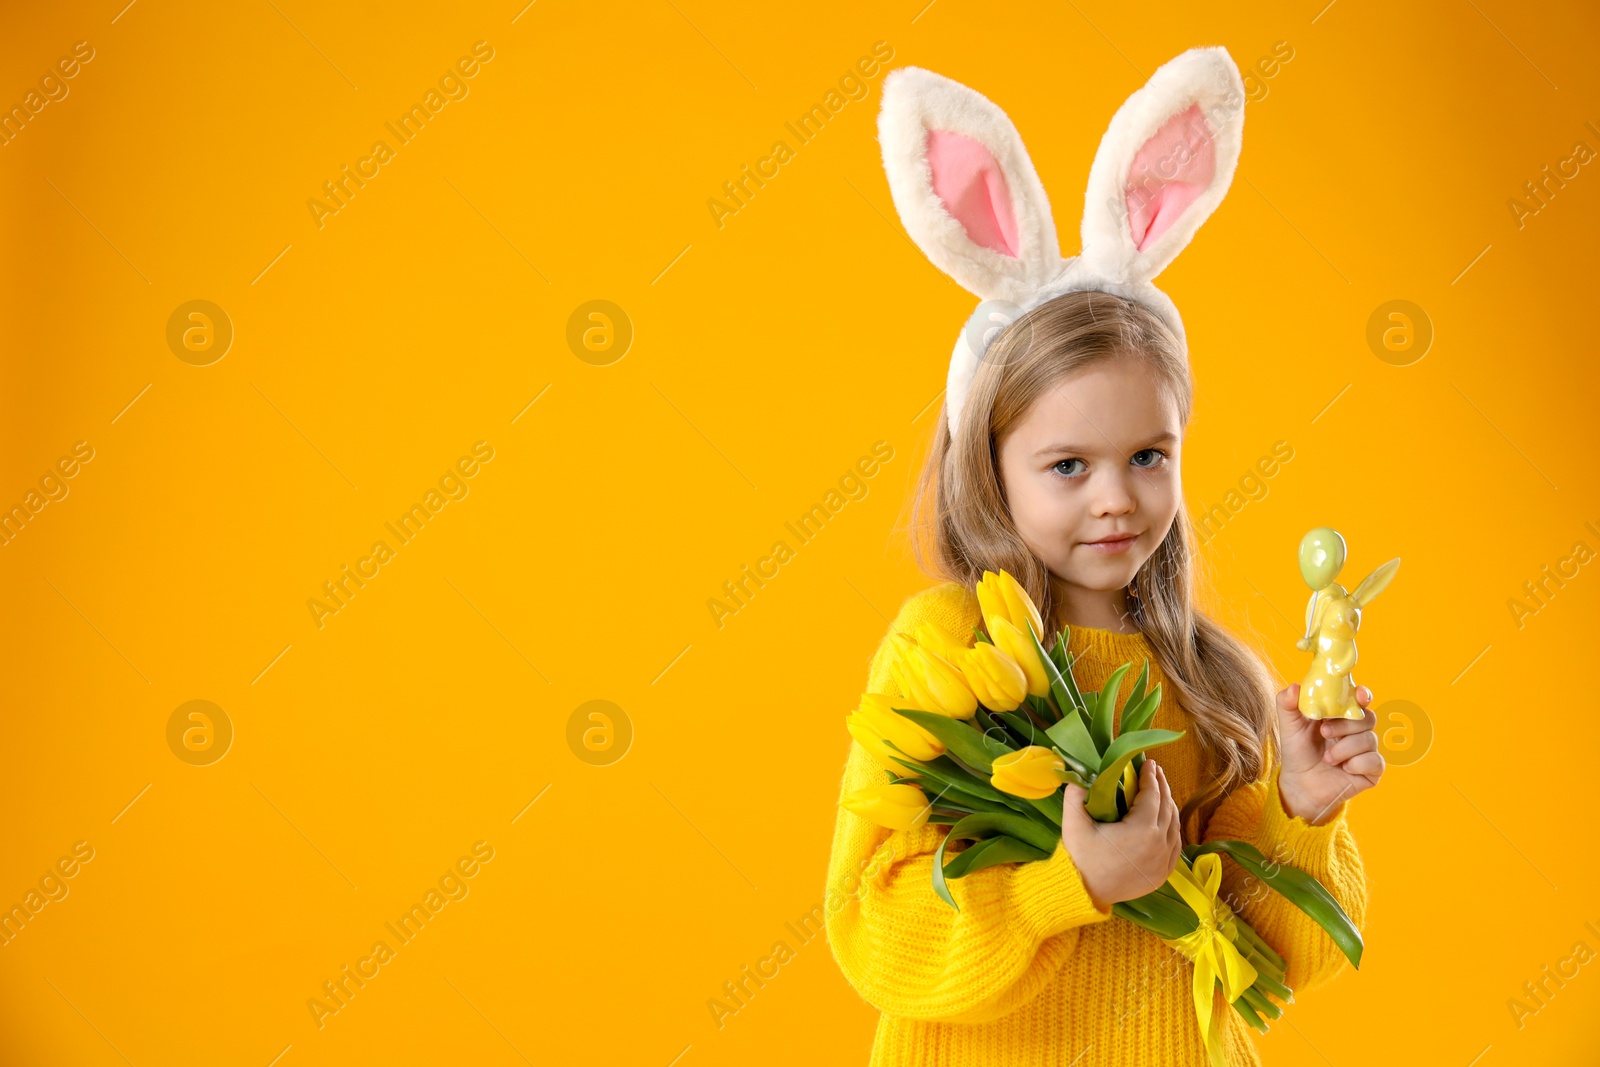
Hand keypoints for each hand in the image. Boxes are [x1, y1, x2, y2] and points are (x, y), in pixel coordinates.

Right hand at [1061, 759, 1180, 911]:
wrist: (1085, 893)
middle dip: (1161, 786)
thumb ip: (1076, 795)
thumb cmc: (1080, 858)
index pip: (1152, 795)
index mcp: (1142, 829)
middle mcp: (1159, 844)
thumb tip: (1079, 775)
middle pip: (1167, 807)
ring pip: (1174, 825)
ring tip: (1160, 791)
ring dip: (1168, 805)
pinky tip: (1165, 819)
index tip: (1147, 762)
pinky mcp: (1162, 874)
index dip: (1150, 777)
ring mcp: (1163, 861)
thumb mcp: (1073, 823)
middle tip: (1154, 771)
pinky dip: (1172, 828)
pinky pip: (1174, 845)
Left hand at [1276, 682, 1384, 824]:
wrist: (1300, 784)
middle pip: (1367, 717)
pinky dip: (1357, 764)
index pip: (1360, 699)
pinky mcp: (1372, 770)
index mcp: (1341, 715)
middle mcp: (1357, 730)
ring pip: (1369, 739)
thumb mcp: (1289, 725)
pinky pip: (1375, 761)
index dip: (1363, 695)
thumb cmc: (1298, 751)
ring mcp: (1366, 750)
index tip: (1360, 695)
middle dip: (1345, 725)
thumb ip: (1287, 703)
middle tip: (1324, 732)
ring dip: (1344, 748)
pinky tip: (1344, 769)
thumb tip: (1295, 686)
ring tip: (1327, 758)